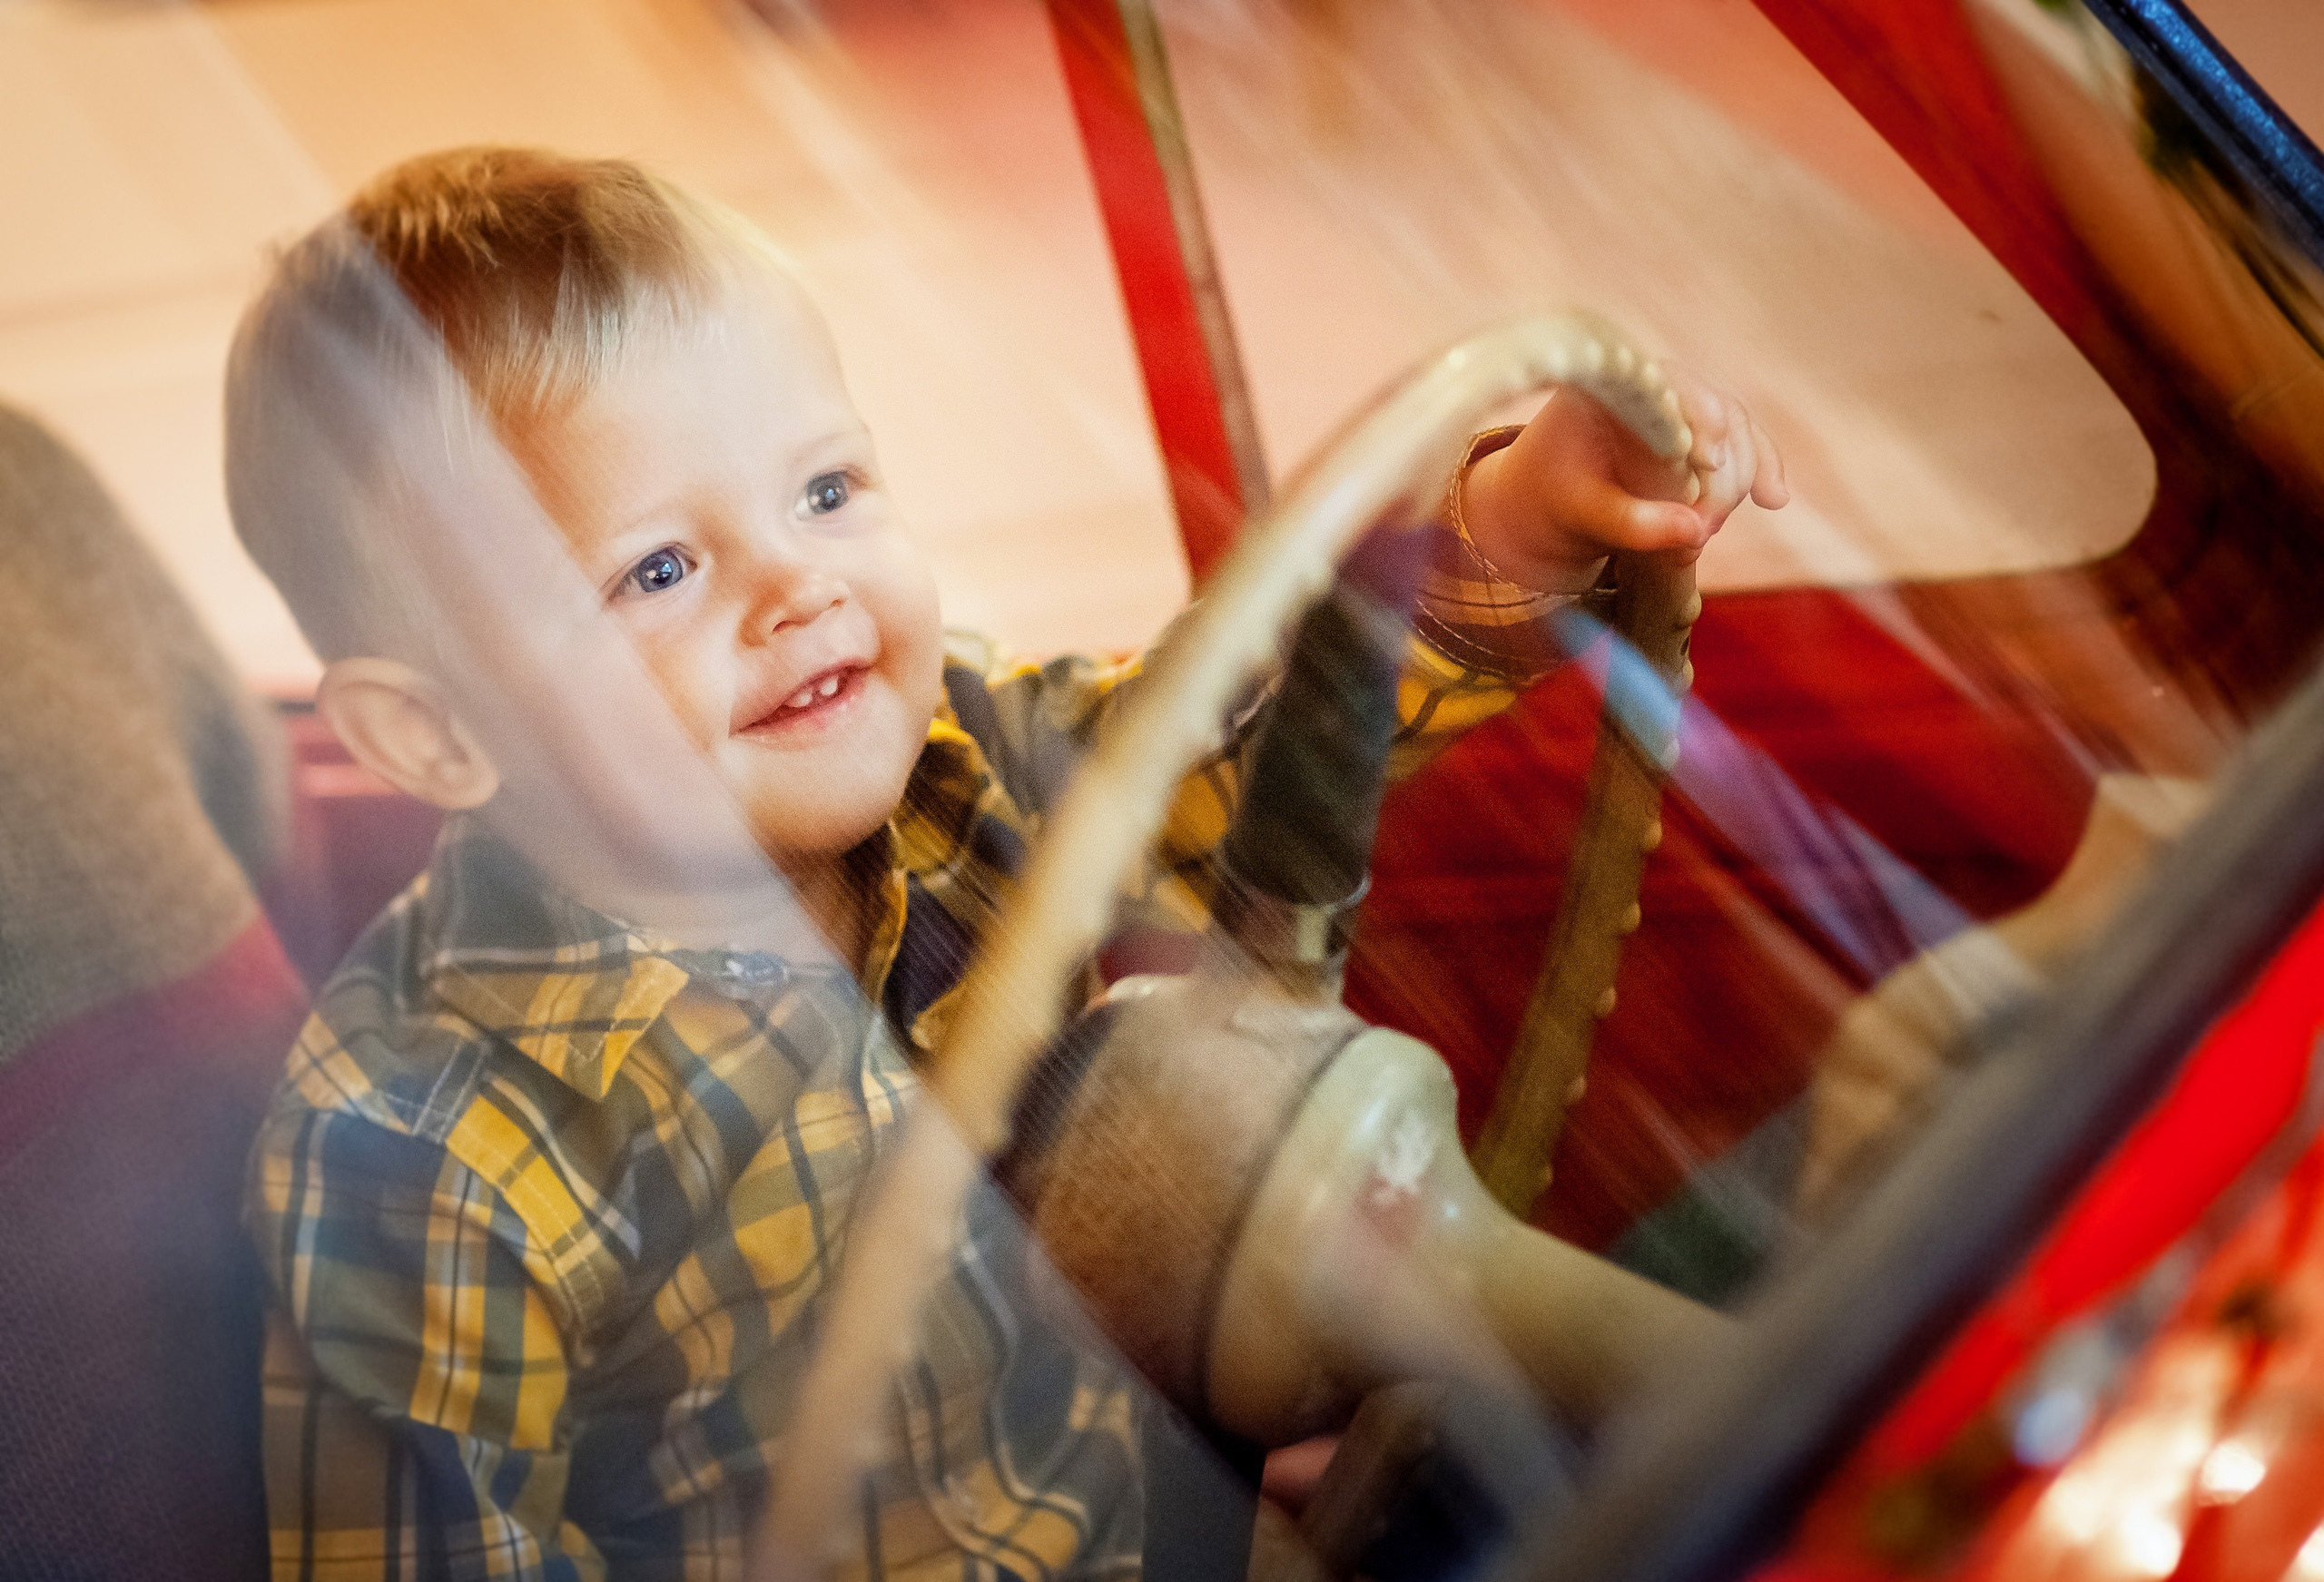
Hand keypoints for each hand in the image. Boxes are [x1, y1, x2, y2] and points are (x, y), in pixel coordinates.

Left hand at [1458, 368, 1787, 593]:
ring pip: (1736, 430)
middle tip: (1705, 526)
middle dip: (1719, 473)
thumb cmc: (1551, 497)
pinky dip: (1759, 469)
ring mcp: (1683, 402)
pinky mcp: (1702, 429)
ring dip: (1736, 481)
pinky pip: (1742, 443)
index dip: (1697, 419)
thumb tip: (1694, 534)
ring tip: (1709, 528)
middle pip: (1714, 411)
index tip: (1708, 462)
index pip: (1668, 386)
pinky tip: (1775, 499)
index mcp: (1609, 384)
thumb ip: (1630, 523)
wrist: (1544, 496)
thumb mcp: (1579, 513)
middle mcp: (1653, 382)